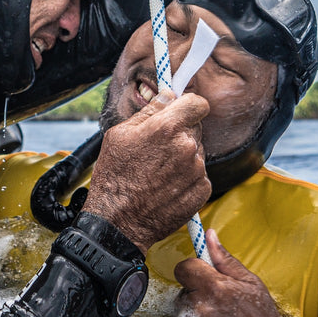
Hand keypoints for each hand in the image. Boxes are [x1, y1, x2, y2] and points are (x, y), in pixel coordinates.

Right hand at [82, 90, 210, 252]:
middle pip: (195, 127)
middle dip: (181, 132)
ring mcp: (197, 171)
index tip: (182, 111)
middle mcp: (187, 147)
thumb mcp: (120, 134)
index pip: (197, 103)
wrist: (119, 220)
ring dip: (183, 156)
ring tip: (158, 171)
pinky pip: (200, 174)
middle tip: (157, 148)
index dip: (189, 105)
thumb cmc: (114, 176)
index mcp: (167, 128)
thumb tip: (168, 96)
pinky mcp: (202, 191)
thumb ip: (149, 111)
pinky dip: (187, 177)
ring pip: (196, 152)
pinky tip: (166, 185)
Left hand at [175, 229, 281, 316]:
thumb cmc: (262, 314)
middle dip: (197, 282)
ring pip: (187, 300)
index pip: (184, 268)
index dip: (193, 265)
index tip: (205, 268)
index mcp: (216, 287)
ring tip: (221, 306)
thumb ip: (225, 258)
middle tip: (218, 289)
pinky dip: (199, 314)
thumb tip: (209, 235)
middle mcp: (203, 305)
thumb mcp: (250, 281)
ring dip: (199, 299)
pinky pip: (189, 316)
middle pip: (184, 284)